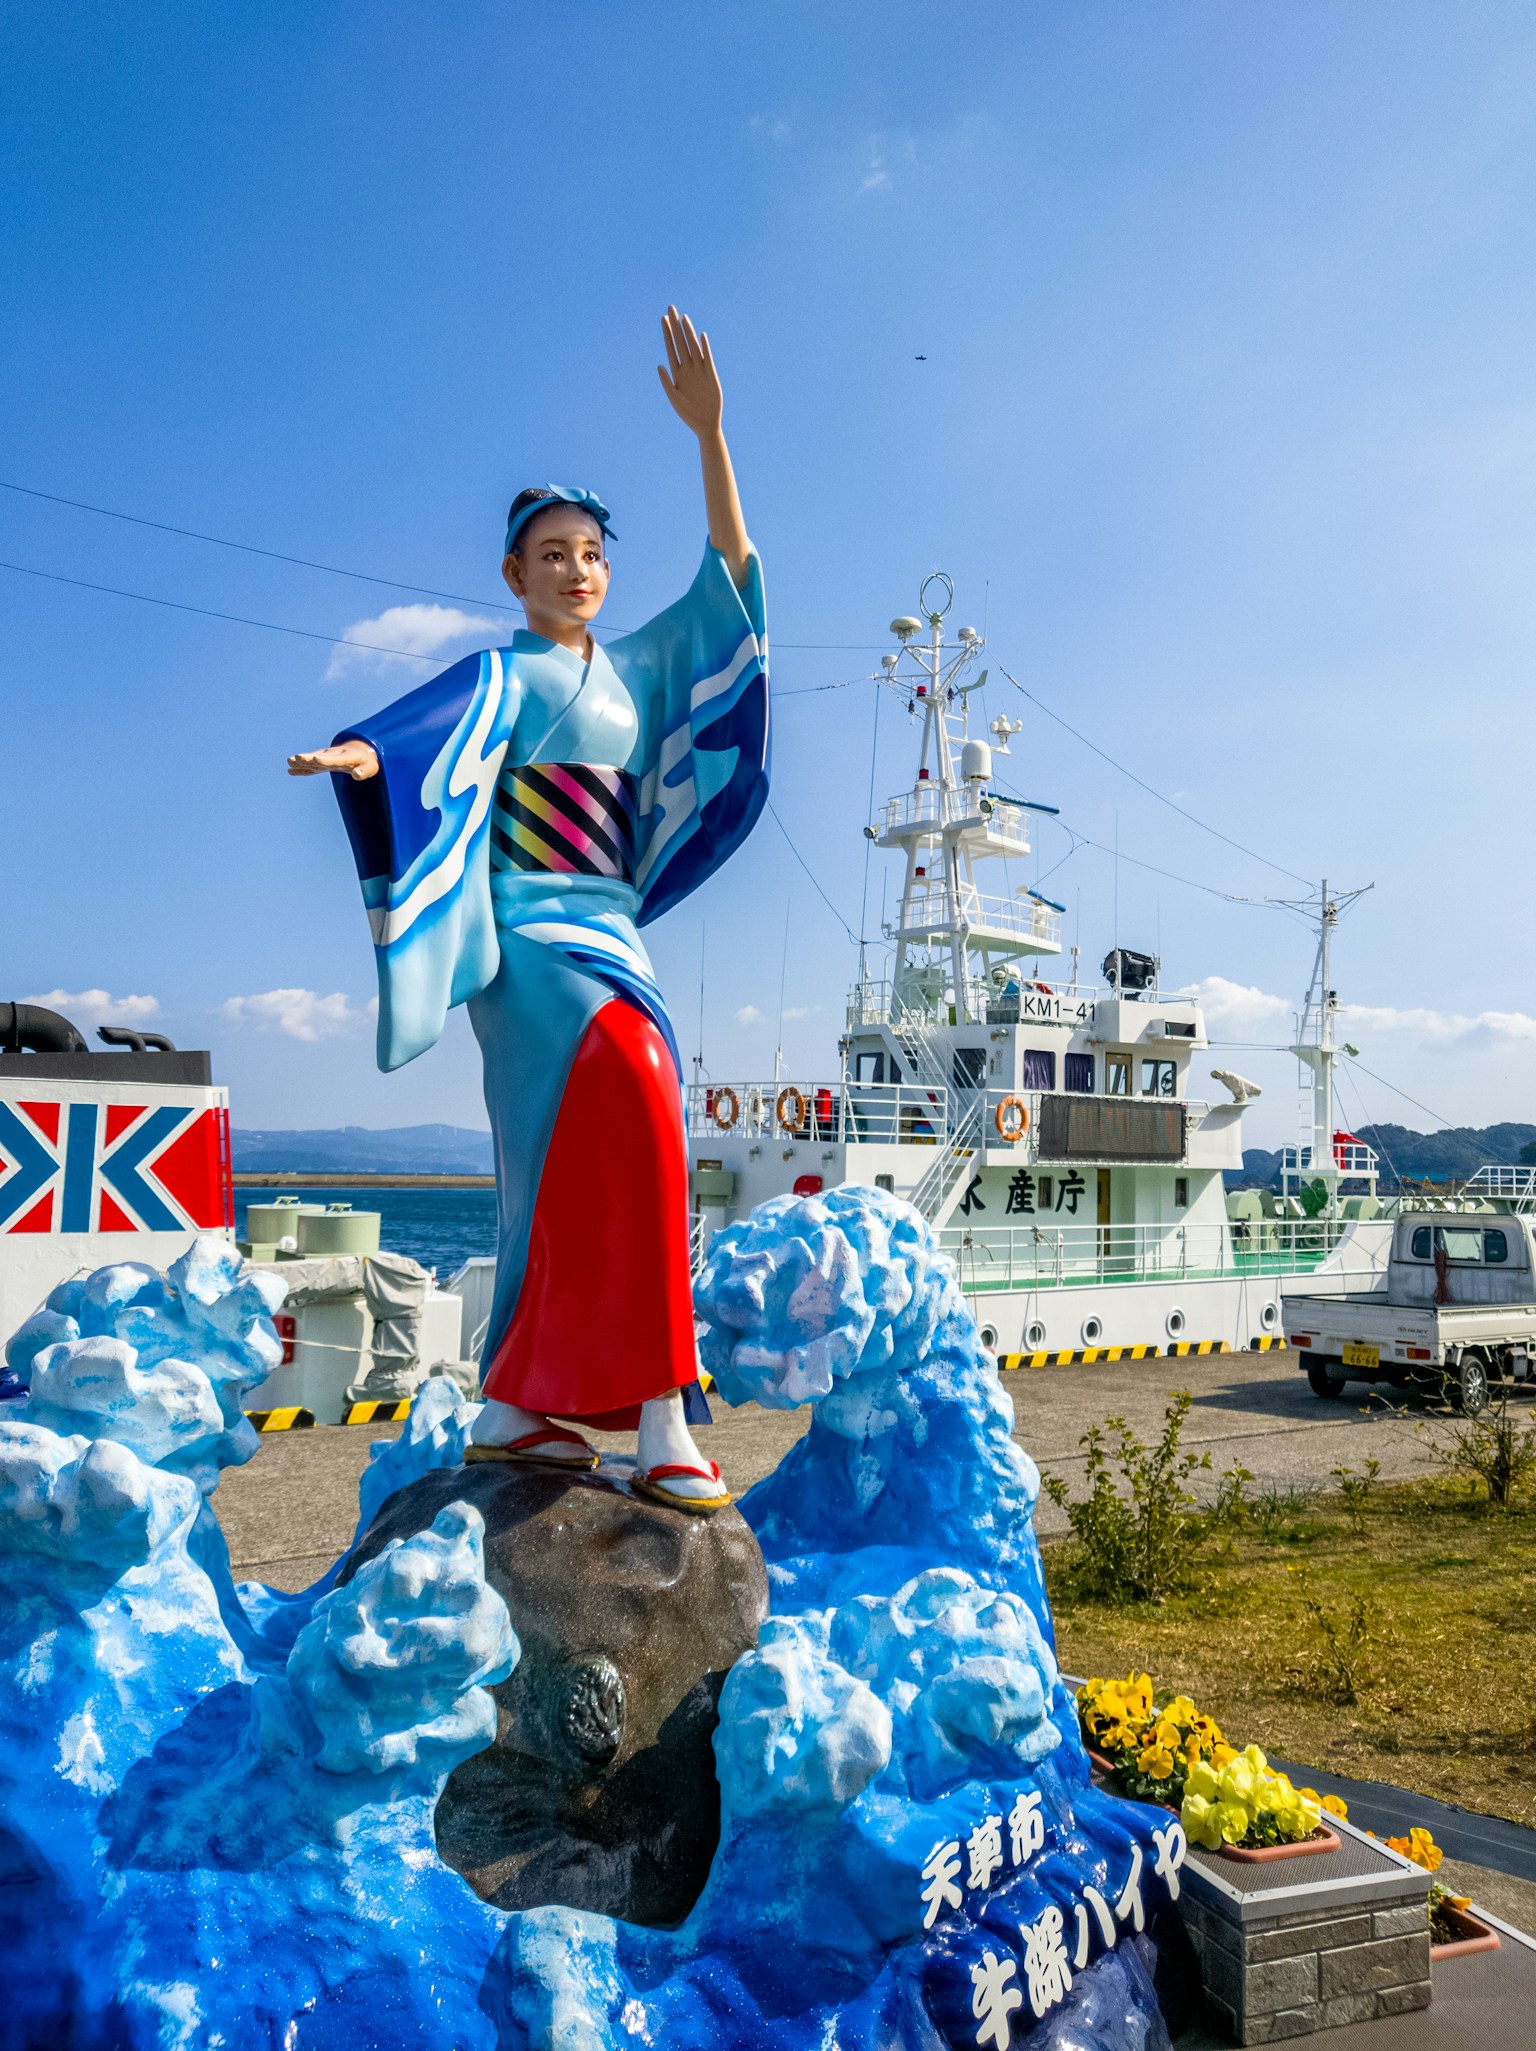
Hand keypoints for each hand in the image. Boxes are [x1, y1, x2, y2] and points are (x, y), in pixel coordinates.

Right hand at [288, 740, 378, 779]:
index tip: (315, 759)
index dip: (325, 760)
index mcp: (346, 756)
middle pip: (320, 757)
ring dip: (302, 761)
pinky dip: (302, 768)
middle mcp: (334, 755)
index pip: (334, 759)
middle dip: (308, 758)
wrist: (362, 751)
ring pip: (313, 760)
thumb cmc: (368, 761)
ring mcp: (327, 758)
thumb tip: (357, 775)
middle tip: (296, 757)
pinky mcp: (323, 762)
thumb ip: (364, 771)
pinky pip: (312, 766)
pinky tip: (291, 771)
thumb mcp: (371, 767)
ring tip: (289, 762)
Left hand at [657, 306, 722, 438]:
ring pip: (693, 346)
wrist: (705, 424)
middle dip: (675, 326)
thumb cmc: (687, 414)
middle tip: (671, 308)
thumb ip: (666, 383)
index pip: (670, 348)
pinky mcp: (711, 374)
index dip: (667, 333)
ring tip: (683, 317)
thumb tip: (660, 365)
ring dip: (688, 331)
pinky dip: (704, 347)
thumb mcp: (674, 399)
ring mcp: (699, 369)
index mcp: (676, 373)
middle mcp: (687, 368)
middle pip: (680, 342)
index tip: (663, 319)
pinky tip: (701, 335)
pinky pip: (707, 357)